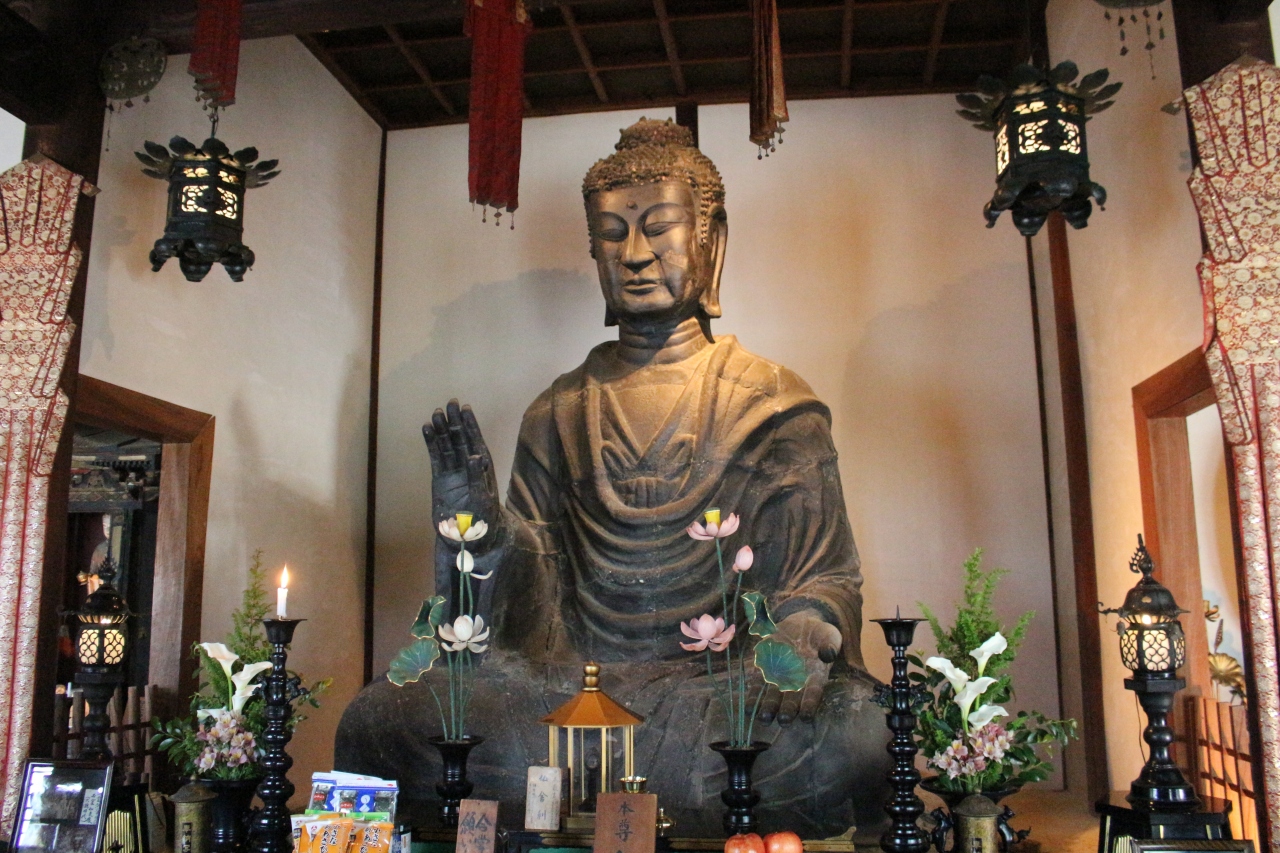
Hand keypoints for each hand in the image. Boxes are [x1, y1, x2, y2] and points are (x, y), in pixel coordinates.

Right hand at [422, 400, 500, 534]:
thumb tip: (476, 456)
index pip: (475, 441)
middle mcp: (468, 466)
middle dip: (455, 422)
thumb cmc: (482, 520)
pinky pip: (435, 458)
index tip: (465, 408)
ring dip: (441, 430)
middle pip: (460, 439)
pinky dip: (431, 444)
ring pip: (446, 446)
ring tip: (436, 414)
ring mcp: (453, 472)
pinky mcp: (440, 480)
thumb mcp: (482, 499)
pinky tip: (427, 430)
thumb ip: (477, 477)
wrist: (468, 539)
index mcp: (482, 468)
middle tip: (450, 403)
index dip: (470, 424)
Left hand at [757, 610, 840, 723]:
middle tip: (783, 720)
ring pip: (773, 696)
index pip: (813, 693)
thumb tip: (829, 655)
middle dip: (787, 710)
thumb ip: (830, 644)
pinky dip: (754, 696)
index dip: (809, 705)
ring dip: (768, 708)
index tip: (806, 717)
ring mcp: (780, 677)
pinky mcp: (765, 669)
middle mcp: (797, 681)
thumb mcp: (829, 635)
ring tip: (764, 719)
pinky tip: (749, 708)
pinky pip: (758, 685)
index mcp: (816, 676)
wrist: (801, 624)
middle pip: (792, 699)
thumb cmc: (820, 634)